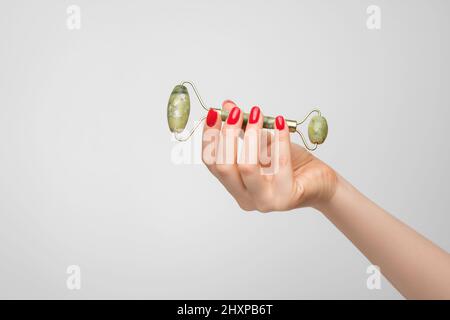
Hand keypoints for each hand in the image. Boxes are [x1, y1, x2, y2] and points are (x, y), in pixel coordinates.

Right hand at [201, 100, 337, 211]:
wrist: (320, 182)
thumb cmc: (291, 165)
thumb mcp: (264, 144)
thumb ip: (245, 129)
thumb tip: (228, 106)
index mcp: (235, 187)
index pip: (212, 163)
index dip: (209, 138)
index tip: (213, 114)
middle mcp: (246, 198)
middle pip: (224, 166)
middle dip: (227, 135)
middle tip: (237, 113)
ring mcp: (265, 201)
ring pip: (247, 167)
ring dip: (252, 135)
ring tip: (259, 114)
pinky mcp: (286, 197)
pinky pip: (280, 163)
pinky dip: (279, 139)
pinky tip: (280, 123)